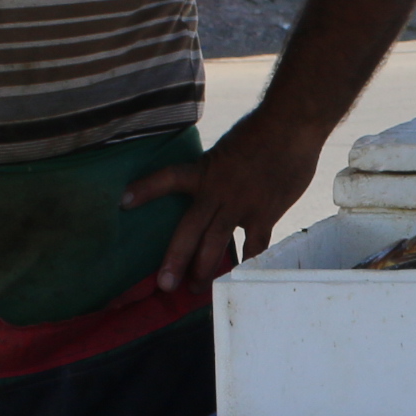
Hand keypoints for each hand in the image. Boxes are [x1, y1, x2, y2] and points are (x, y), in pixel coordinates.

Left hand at [124, 115, 324, 290]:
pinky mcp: (264, 214)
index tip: (124, 201)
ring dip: (205, 270)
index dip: (146, 189)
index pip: (168, 178)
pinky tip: (241, 280)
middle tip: (165, 284)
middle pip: (190, 230)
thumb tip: (210, 187)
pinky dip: (247, 265)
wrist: (291, 127)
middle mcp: (217, 191)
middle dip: (176, 259)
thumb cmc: (261, 132)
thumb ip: (216, 171)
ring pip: (216, 244)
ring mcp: (241, 205)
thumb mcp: (227, 148)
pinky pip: (254, 248)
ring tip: (198, 289)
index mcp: (205, 171)